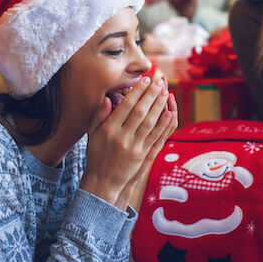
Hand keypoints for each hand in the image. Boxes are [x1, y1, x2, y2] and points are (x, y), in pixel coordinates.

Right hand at [81, 77, 172, 205]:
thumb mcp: (93, 133)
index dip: (137, 91)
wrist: (103, 181)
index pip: (126, 106)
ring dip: (159, 106)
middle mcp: (122, 137)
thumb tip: (108, 98)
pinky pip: (155, 137)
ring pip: (150, 122)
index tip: (145, 80)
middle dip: (151, 95)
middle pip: (140, 112)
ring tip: (166, 92)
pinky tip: (169, 113)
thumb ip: (99, 115)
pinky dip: (163, 124)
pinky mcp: (142, 155)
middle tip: (159, 82)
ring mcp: (134, 147)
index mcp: (109, 129)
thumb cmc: (97, 154)